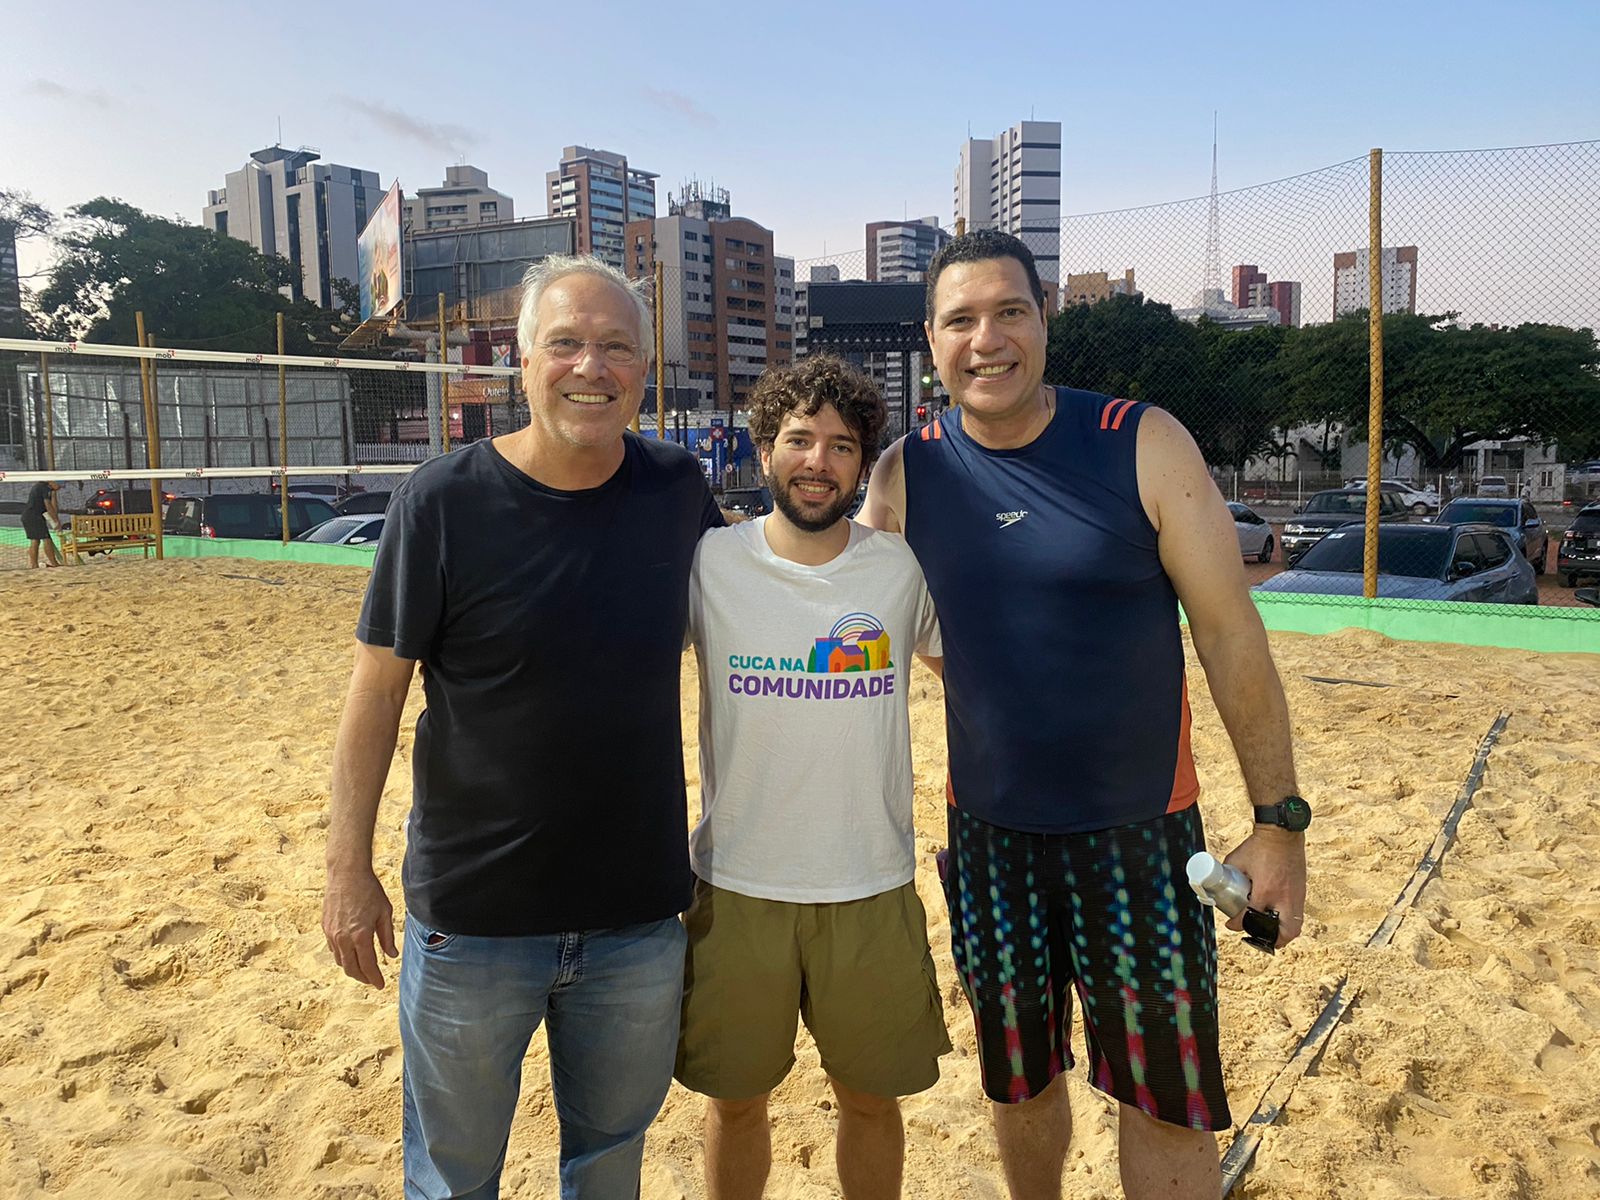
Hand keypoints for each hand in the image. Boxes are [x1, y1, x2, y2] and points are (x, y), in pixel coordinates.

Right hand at [322, 864, 397, 987]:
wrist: (346, 873)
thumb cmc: (369, 890)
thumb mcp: (385, 912)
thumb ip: (387, 936)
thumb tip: (392, 955)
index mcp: (360, 935)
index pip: (368, 966)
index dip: (374, 978)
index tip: (381, 985)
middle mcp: (343, 938)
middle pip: (352, 969)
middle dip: (363, 978)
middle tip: (372, 980)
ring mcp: (332, 934)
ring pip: (340, 961)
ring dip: (352, 969)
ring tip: (363, 969)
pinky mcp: (326, 928)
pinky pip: (334, 950)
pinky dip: (343, 957)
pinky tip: (351, 954)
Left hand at [1222, 827, 1307, 948]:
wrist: (1282, 834)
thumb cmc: (1258, 846)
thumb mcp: (1237, 860)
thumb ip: (1229, 874)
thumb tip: (1218, 883)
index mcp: (1265, 890)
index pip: (1251, 917)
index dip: (1238, 925)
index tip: (1231, 925)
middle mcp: (1283, 897)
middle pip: (1280, 932)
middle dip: (1268, 939)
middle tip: (1255, 935)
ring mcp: (1295, 896)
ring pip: (1293, 927)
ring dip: (1282, 935)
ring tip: (1269, 933)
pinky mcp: (1301, 891)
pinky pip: (1298, 915)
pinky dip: (1289, 922)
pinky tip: (1279, 920)